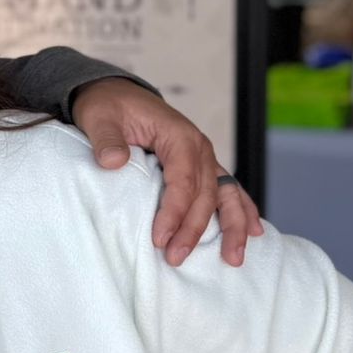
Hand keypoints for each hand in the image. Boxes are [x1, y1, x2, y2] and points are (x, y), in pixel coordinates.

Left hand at [69, 79, 263, 266]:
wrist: (115, 94)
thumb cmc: (108, 107)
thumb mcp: (99, 117)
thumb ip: (107, 140)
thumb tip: (113, 161)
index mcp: (179, 136)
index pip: (182, 181)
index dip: (173, 212)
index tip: (159, 238)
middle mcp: (199, 147)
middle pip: (204, 194)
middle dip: (193, 229)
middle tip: (175, 258)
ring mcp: (203, 157)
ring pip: (226, 195)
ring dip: (232, 227)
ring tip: (233, 258)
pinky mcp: (200, 165)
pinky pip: (226, 189)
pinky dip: (241, 210)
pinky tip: (253, 232)